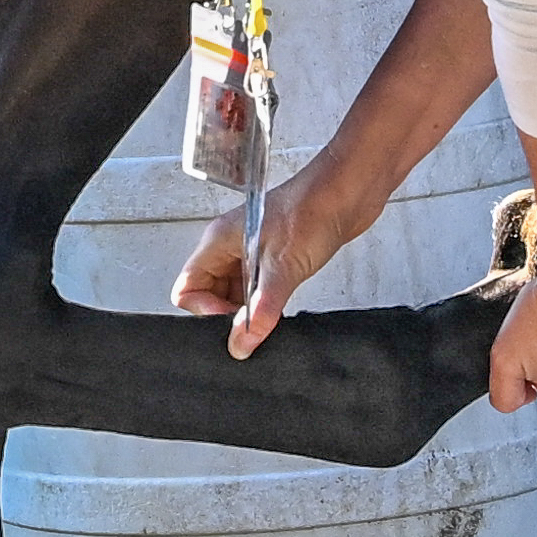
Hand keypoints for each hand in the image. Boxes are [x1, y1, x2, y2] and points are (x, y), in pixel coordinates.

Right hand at [171, 140, 411, 350]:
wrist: (348, 191)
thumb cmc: (313, 209)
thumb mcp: (283, 268)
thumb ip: (260, 311)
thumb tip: (240, 344)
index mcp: (218, 241)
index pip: (187, 288)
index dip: (205, 311)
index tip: (234, 321)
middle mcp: (230, 246)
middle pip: (209, 293)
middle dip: (227, 314)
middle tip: (254, 323)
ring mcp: (252, 251)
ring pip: (234, 293)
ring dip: (248, 309)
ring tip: (270, 313)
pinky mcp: (274, 257)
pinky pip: (256, 288)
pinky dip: (264, 302)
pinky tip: (282, 306)